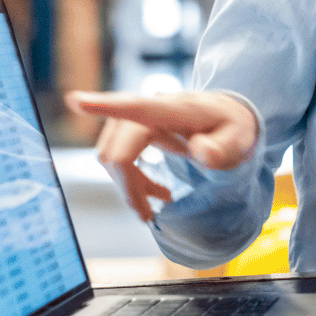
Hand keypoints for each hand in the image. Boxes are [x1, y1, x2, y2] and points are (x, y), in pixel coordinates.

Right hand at [65, 90, 259, 223]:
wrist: (230, 117)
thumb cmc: (233, 127)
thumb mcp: (239, 141)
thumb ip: (222, 150)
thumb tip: (200, 153)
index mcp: (176, 109)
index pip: (136, 107)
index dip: (105, 106)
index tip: (76, 100)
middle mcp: (152, 109)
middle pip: (120, 149)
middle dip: (128, 186)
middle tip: (149, 215)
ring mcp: (141, 117)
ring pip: (113, 155)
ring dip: (128, 184)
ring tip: (159, 200)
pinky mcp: (136, 126)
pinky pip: (118, 155)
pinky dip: (129, 178)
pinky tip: (153, 191)